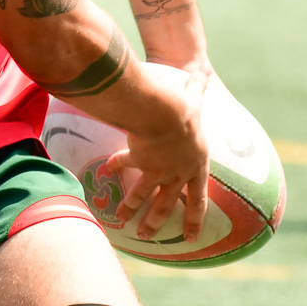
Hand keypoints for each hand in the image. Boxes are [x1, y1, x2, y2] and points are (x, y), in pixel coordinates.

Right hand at [101, 66, 210, 241]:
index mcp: (196, 164)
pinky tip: (102, 173)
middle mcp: (178, 173)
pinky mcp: (138, 161)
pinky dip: (113, 167)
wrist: (163, 113)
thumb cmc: (183, 106)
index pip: (198, 198)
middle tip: (148, 236)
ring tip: (123, 221)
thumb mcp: (195, 96)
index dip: (195, 218)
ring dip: (132, 209)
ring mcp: (158, 171)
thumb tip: (203, 69)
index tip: (192, 236)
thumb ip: (198, 85)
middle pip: (168, 205)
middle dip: (157, 222)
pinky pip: (123, 165)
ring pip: (143, 196)